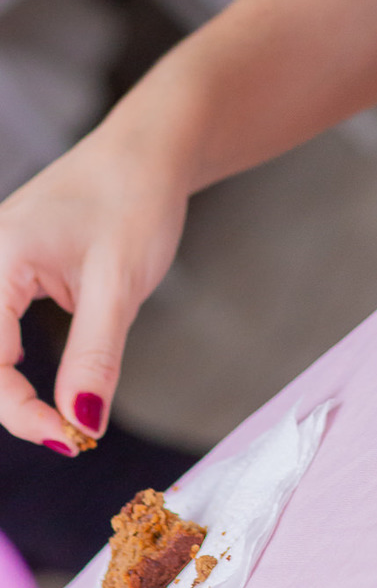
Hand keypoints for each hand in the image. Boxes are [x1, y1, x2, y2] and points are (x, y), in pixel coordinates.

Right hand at [0, 121, 187, 449]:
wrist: (152, 147)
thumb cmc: (137, 197)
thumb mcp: (120, 282)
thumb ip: (96, 355)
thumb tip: (81, 424)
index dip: (21, 412)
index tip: (70, 440)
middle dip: (9, 403)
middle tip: (64, 433)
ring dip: (6, 387)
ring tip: (54, 416)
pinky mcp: (10, 267)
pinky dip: (9, 363)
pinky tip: (31, 380)